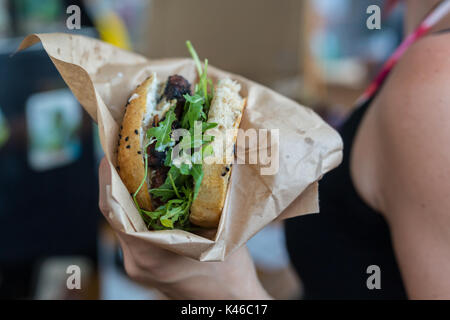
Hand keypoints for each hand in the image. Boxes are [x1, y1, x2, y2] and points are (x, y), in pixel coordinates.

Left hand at [98, 158, 271, 299]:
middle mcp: (134, 260)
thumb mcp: (220, 232)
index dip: (108, 176)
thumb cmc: (230, 274)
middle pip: (115, 212)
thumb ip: (206, 202)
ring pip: (122, 220)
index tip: (111, 148)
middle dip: (118, 178)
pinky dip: (136, 208)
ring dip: (127, 192)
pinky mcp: (143, 263)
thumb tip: (203, 163)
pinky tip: (150, 190)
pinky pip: (132, 229)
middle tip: (127, 148)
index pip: (113, 209)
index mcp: (148, 254)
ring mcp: (136, 264)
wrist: (228, 302)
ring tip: (137, 163)